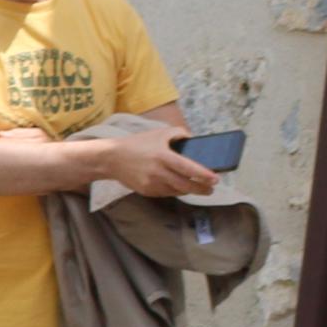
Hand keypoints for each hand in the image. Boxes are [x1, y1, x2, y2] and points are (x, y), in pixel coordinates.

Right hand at [100, 128, 218, 198]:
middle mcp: (158, 172)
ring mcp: (151, 183)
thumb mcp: (158, 133)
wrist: (111, 158)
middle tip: (210, 189)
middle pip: (186, 185)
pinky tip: (177, 186)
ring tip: (196, 187)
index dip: (204, 175)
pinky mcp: (146, 191)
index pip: (188, 168)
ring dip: (188, 190)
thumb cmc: (137, 144)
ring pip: (177, 191)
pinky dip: (174, 190)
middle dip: (201, 189)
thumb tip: (193, 139)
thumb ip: (178, 133)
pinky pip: (166, 193)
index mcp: (163, 156)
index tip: (216, 179)